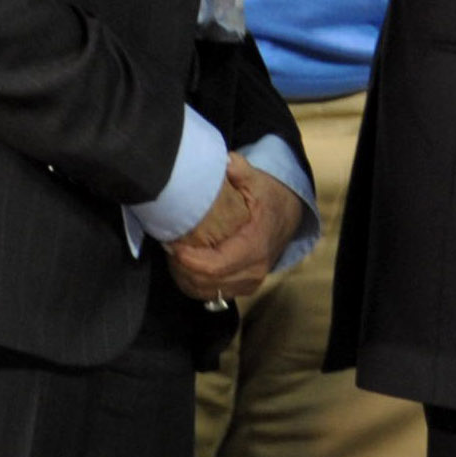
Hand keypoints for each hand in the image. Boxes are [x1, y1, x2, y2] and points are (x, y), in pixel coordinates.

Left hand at [166, 159, 301, 303]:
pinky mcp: (241, 288)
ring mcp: (248, 282)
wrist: (288, 217)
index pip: (215, 266)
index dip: (188, 259)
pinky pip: (209, 295)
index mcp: (255, 247)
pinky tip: (183, 264)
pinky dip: (192, 283)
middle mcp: (253, 270)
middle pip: (206, 282)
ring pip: (205, 291)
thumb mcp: (258, 181)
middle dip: (181, 266)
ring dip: (184, 275)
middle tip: (167, 244)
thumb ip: (241, 170)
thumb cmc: (268, 199)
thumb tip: (226, 161)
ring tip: (173, 253)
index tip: (172, 243)